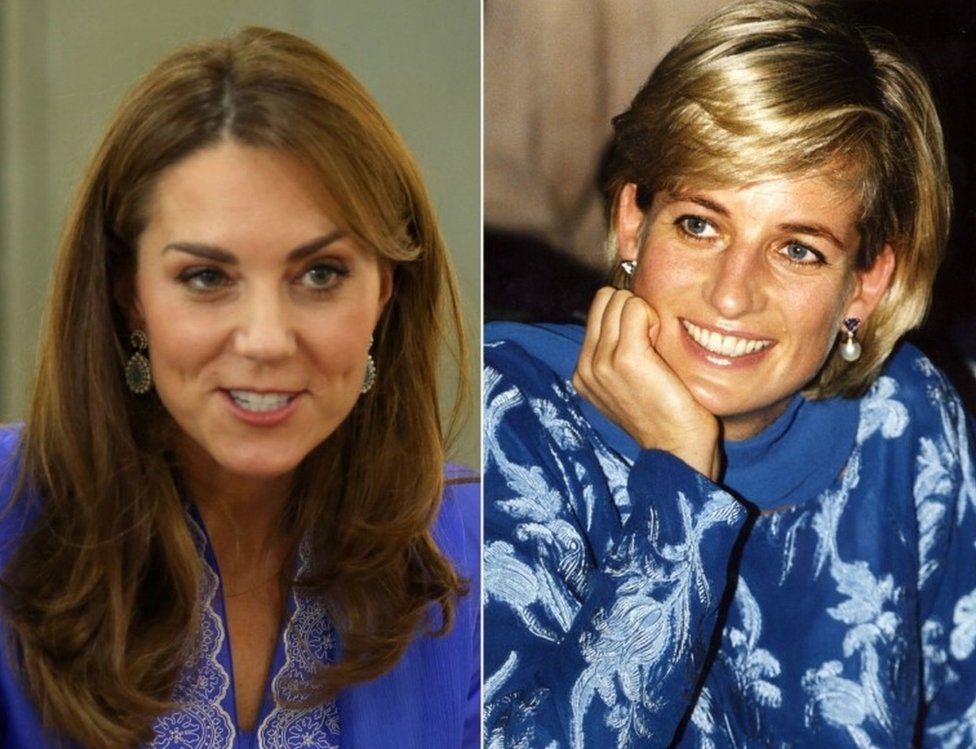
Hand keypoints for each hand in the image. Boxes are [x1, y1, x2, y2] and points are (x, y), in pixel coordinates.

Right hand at [572, 287, 720, 479]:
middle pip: (604, 299)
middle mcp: (585, 366)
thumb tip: (629, 312)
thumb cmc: (664, 416)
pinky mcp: (625, 357)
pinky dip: (654, 318)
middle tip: (651, 341)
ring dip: (643, 314)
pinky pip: (636, 307)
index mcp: (582, 373)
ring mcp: (601, 361)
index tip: (643, 343)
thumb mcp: (627, 386)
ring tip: (656, 346)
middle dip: (631, 310)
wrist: (677, 449)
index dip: (624, 317)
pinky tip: (662, 346)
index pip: (597, 311)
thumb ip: (616, 355)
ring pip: (619, 300)